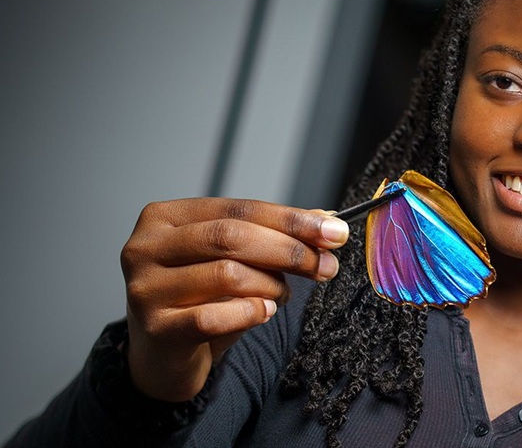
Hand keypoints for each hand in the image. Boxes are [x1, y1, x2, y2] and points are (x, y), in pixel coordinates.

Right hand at [120, 198, 348, 400]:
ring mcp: (145, 288)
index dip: (291, 219)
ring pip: (228, 275)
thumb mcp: (235, 258)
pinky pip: (215, 317)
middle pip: (231, 237)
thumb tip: (327, 217)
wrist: (164, 355)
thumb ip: (273, 235)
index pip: (239, 208)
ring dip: (271, 285)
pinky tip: (263, 312)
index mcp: (165, 217)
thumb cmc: (201, 298)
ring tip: (281, 295)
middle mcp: (146, 247)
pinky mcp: (155, 328)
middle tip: (325, 266)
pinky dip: (250, 313)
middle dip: (289, 251)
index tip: (334, 231)